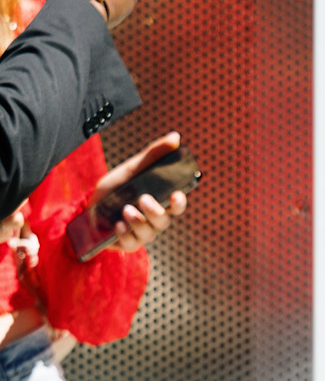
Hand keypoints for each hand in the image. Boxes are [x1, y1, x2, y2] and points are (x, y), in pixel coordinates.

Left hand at [91, 131, 187, 252]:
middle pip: (164, 221)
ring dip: (138, 221)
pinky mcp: (127, 243)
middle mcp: (154, 221)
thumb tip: (176, 137)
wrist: (89, 204)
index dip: (179, 202)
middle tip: (144, 199)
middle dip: (156, 211)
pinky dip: (124, 233)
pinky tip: (117, 225)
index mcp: (159, 203)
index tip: (176, 195)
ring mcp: (141, 234)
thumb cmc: (116, 188)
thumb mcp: (132, 168)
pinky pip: (131, 242)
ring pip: (148, 233)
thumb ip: (153, 155)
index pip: (176, 206)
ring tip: (125, 209)